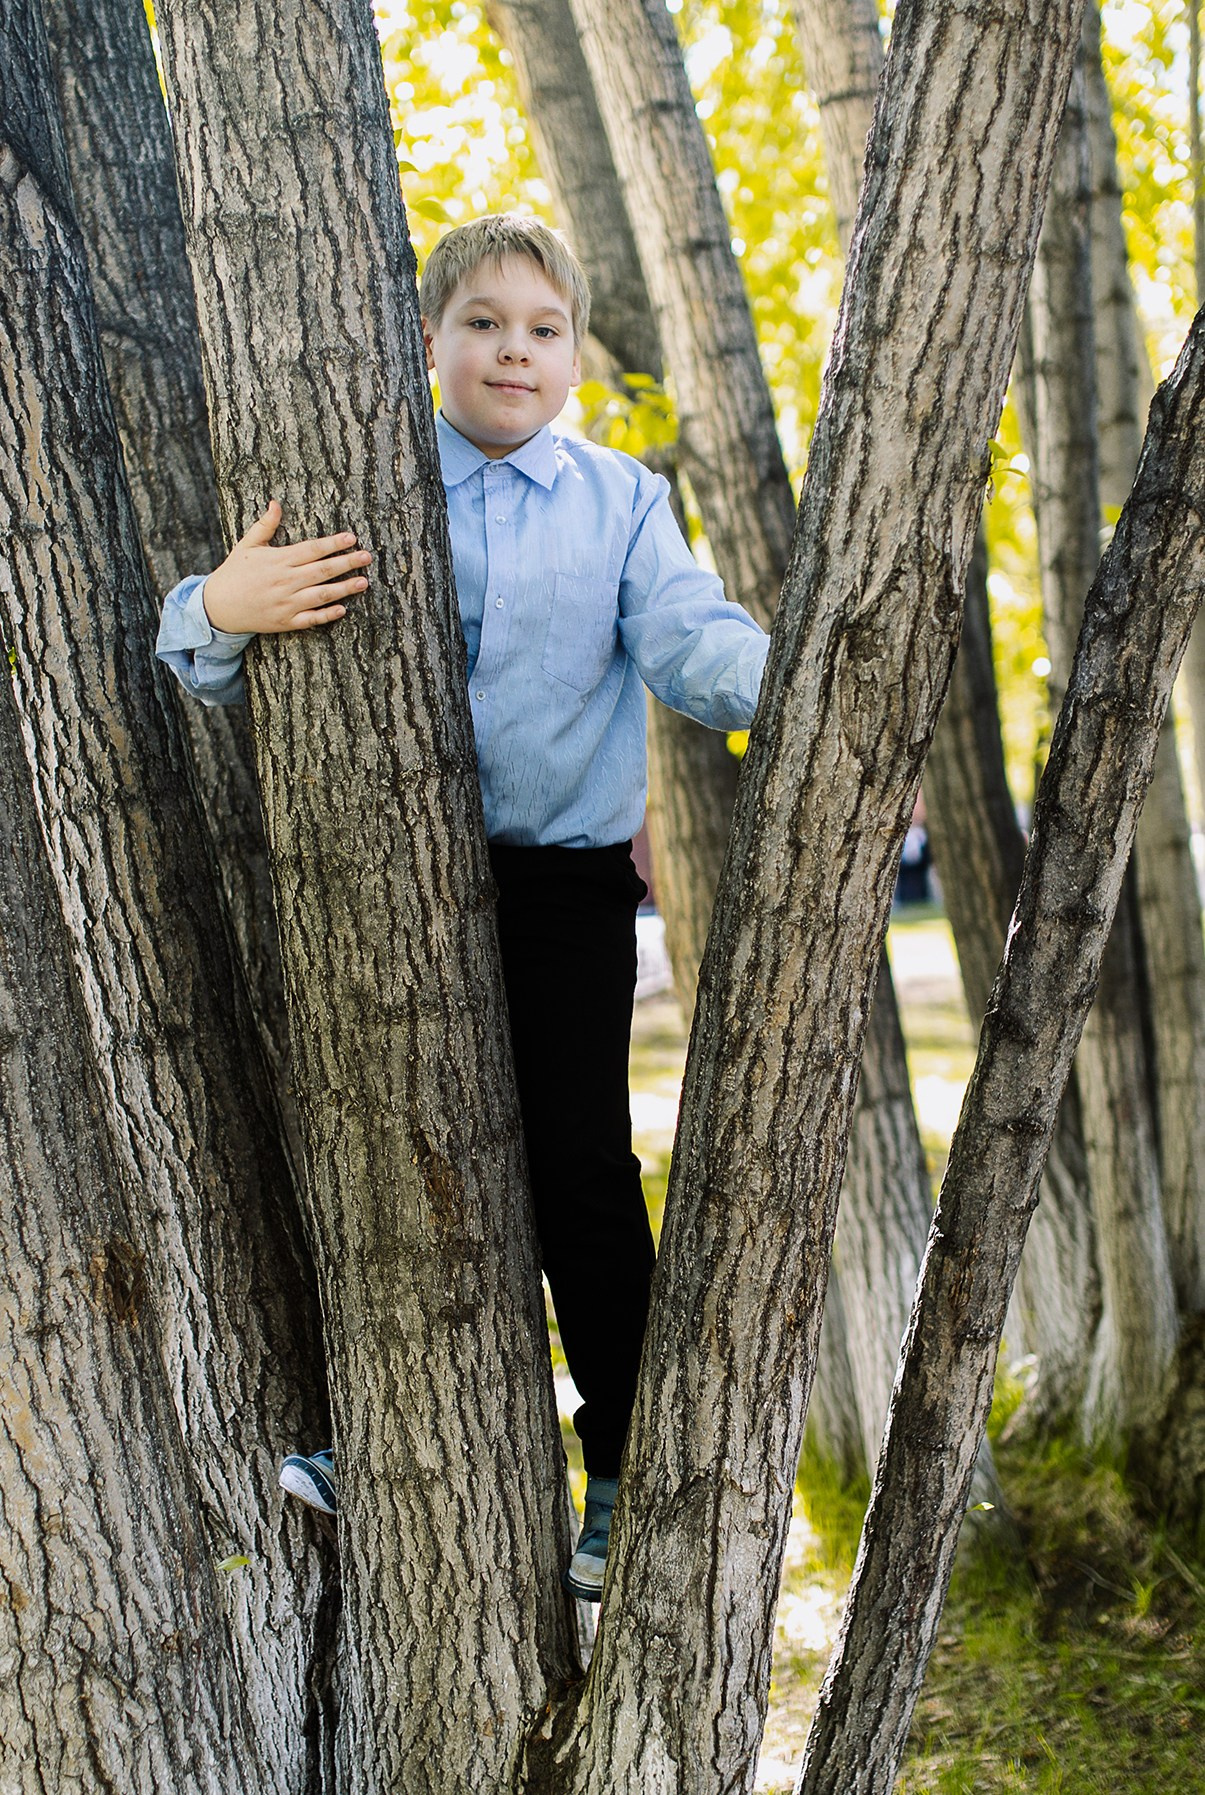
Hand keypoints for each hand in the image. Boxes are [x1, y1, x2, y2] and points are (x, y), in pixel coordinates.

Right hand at [202, 501, 371, 633]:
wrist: (218, 606)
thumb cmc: (235, 572)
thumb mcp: (247, 545)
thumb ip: (265, 525)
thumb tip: (276, 503)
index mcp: (278, 560)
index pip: (312, 549)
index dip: (333, 543)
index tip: (352, 538)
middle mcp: (285, 581)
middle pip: (322, 571)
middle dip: (347, 563)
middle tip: (367, 556)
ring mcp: (286, 603)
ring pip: (321, 595)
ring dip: (344, 589)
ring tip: (363, 581)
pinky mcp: (286, 621)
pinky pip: (311, 619)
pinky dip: (327, 615)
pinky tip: (343, 609)